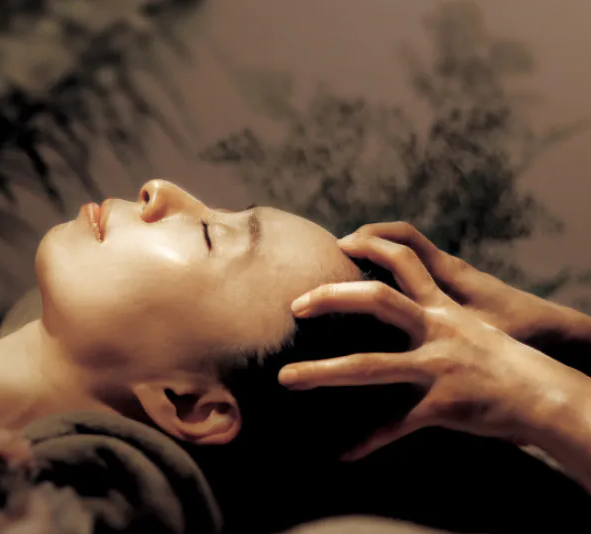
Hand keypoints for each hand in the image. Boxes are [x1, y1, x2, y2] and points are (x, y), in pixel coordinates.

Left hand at [280, 232, 584, 460]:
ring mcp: (439, 367)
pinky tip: (344, 452)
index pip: (405, 260)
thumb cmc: (502, 362)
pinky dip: (369, 439)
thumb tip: (398, 309)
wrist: (546, 395)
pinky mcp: (443, 404)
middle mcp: (438, 329)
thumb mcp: (468, 328)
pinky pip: (396, 424)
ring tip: (285, 378)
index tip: (339, 242)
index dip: (372, 246)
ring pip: (372, 366)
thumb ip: (432, 314)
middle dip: (332, 297)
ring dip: (324, 373)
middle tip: (294, 305)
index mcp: (442, 308)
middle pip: (378, 300)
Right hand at [344, 222, 569, 345]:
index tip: (340, 248)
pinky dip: (391, 270)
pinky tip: (373, 294)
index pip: (405, 242)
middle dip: (365, 239)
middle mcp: (447, 271)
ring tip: (344, 269)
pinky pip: (415, 270)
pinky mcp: (452, 290)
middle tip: (334, 252)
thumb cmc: (520, 336)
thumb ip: (445, 332)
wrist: (554, 332)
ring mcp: (450, 278)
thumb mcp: (480, 337)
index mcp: (451, 275)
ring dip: (377, 252)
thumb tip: (409, 355)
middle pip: (400, 239)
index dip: (371, 240)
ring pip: (407, 254)